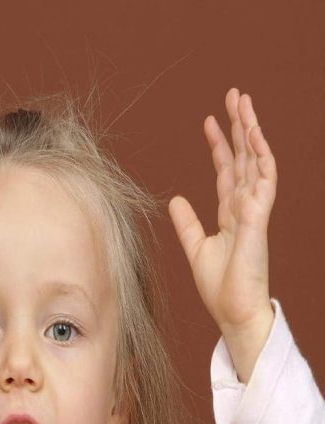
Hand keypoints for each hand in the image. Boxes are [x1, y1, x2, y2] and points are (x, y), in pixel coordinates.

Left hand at [169, 88, 276, 381]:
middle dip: (239, 126)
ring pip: (256, 161)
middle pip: (244, 158)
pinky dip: (261, 157)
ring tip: (244, 102)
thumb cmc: (220, 288)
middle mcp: (245, 208)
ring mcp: (255, 211)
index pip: (227, 171)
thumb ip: (187, 223)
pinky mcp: (259, 219)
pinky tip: (255, 135)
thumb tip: (175, 198)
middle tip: (234, 95)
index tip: (209, 121)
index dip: (219, 145)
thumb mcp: (196, 249)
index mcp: (231, 214)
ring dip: (251, 131)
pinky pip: (264, 181)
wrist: (233, 312)